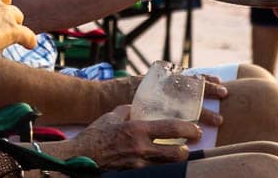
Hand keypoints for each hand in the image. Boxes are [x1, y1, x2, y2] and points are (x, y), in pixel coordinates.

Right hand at [58, 106, 197, 167]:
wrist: (80, 157)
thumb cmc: (95, 135)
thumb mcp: (112, 116)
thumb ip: (128, 111)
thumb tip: (137, 106)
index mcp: (137, 130)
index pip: (170, 129)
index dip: (188, 129)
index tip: (196, 129)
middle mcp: (141, 149)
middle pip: (175, 154)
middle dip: (186, 151)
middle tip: (190, 145)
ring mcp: (139, 165)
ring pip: (167, 165)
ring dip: (176, 160)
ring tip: (179, 154)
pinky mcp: (134, 174)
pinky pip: (153, 170)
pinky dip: (160, 165)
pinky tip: (161, 162)